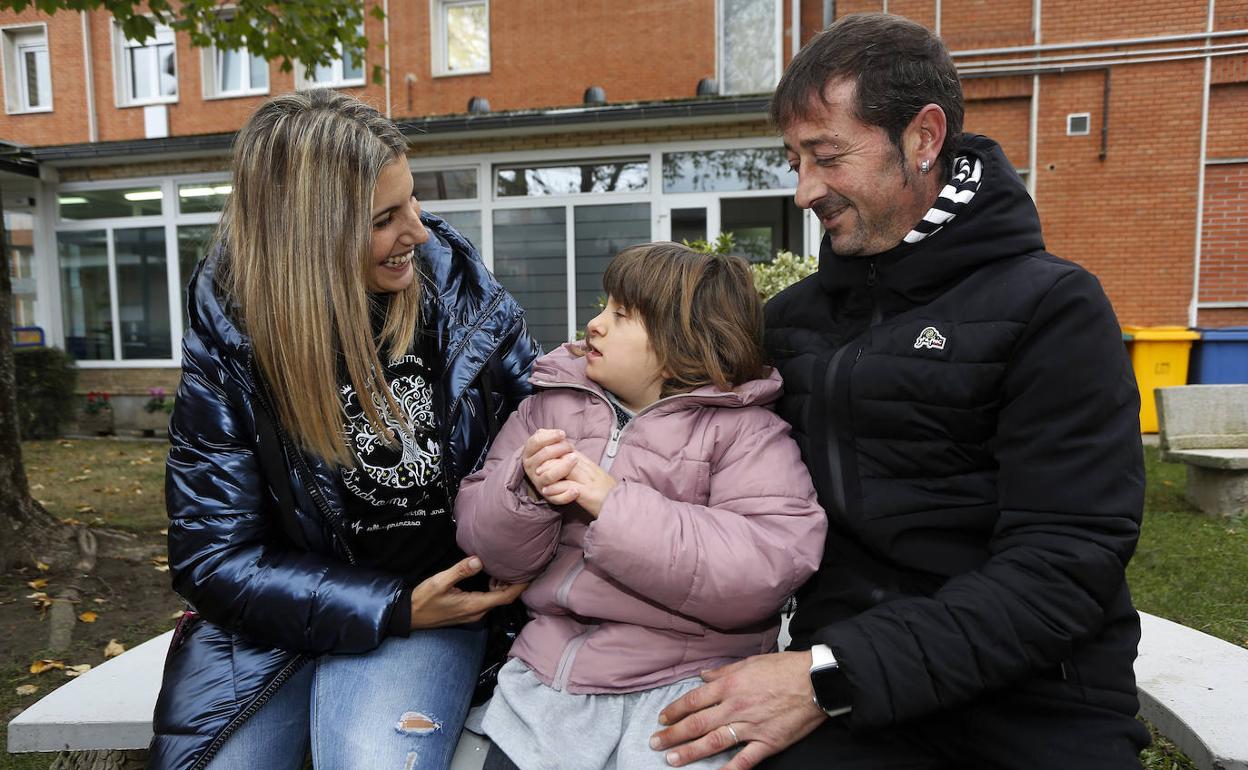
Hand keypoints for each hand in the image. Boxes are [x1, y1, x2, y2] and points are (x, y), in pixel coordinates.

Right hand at [408, 556, 526, 629]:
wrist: (409, 616)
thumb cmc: (423, 600)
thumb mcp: (439, 582)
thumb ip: (460, 571)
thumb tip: (479, 560)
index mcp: (474, 605)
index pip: (506, 597)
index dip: (520, 586)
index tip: (530, 573)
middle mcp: (477, 612)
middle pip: (503, 598)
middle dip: (512, 582)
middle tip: (514, 563)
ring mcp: (473, 613)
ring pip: (496, 599)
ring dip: (502, 585)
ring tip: (501, 567)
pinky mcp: (468, 611)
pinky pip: (487, 600)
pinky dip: (492, 588)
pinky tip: (488, 576)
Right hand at [521, 429, 576, 496]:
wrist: (550, 477)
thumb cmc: (549, 456)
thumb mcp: (544, 443)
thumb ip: (548, 435)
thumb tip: (559, 434)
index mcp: (528, 454)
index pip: (536, 442)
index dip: (550, 437)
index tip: (563, 434)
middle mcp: (531, 469)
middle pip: (544, 456)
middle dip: (560, 449)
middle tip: (572, 447)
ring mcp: (538, 483)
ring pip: (549, 476)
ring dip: (563, 467)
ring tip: (576, 459)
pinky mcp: (548, 496)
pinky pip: (556, 498)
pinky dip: (566, 495)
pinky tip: (577, 490)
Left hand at [540, 451, 616, 516]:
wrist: (620, 506)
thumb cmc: (607, 494)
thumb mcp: (594, 476)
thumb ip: (581, 468)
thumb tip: (566, 462)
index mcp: (589, 464)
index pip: (568, 450)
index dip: (554, 452)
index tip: (543, 457)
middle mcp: (588, 469)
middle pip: (565, 457)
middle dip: (548, 461)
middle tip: (537, 468)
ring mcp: (588, 480)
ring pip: (564, 468)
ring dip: (549, 473)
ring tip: (540, 479)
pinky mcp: (587, 493)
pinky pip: (567, 486)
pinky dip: (555, 488)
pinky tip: (547, 491)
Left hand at [650, 651, 825, 768]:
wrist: (816, 680)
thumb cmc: (784, 668)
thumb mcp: (750, 662)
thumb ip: (723, 671)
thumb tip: (703, 676)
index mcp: (730, 685)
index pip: (694, 700)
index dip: (675, 711)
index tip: (662, 719)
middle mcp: (735, 707)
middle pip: (697, 724)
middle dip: (673, 735)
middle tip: (655, 743)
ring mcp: (751, 727)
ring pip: (714, 742)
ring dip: (690, 752)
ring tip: (671, 759)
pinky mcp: (768, 742)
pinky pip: (744, 760)